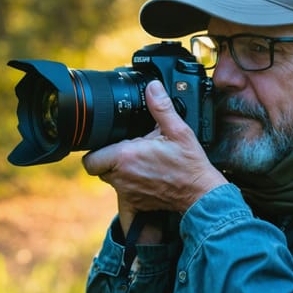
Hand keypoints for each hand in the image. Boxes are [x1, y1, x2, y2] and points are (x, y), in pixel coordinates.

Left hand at [83, 80, 227, 234]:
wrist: (200, 193)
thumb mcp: (178, 130)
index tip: (108, 143)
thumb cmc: (189, 164)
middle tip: (125, 151)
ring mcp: (127, 192)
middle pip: (98, 169)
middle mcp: (122, 176)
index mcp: (126, 156)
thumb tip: (153, 88)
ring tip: (136, 163)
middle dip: (106, 159)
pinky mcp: (135, 204)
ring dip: (117, 172)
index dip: (96, 150)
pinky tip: (138, 183)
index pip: (91, 158)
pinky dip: (126, 193)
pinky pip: (121, 201)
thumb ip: (161, 107)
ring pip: (110, 181)